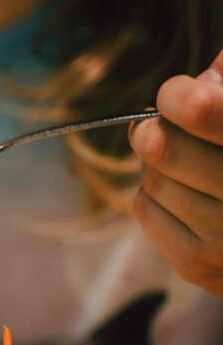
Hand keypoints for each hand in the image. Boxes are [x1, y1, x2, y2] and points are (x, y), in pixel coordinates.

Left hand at [130, 49, 222, 296]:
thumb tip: (199, 79)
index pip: (200, 109)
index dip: (178, 96)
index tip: (178, 95)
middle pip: (162, 145)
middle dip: (157, 129)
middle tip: (162, 125)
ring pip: (152, 178)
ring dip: (160, 166)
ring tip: (189, 167)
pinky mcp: (198, 265)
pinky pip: (145, 209)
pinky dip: (155, 196)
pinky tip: (186, 196)